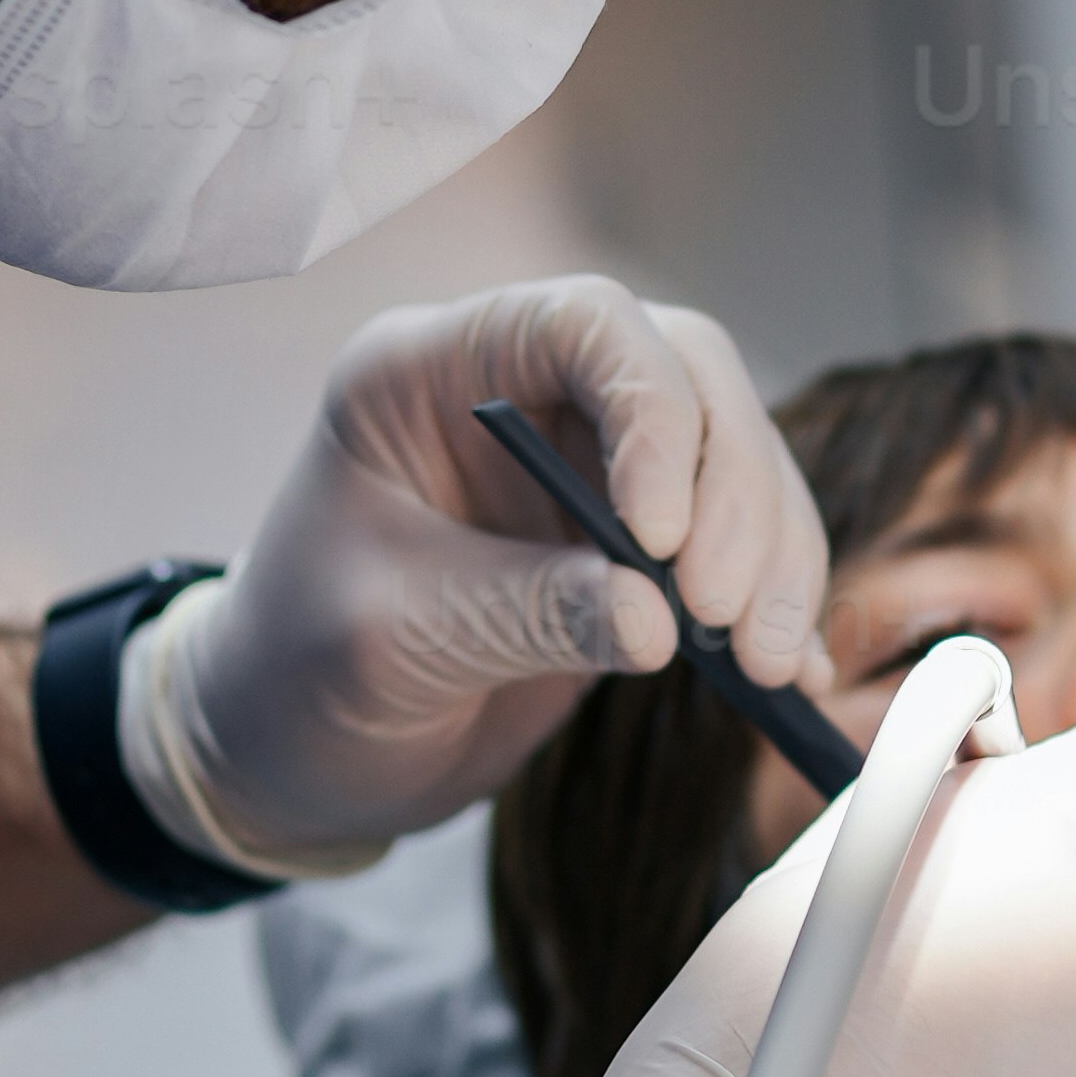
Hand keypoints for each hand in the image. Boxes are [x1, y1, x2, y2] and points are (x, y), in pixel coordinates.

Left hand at [134, 279, 831, 875]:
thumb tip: (656, 621)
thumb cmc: (299, 676)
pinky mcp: (632, 544)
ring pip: (734, 454)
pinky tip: (784, 669)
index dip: (649, 408)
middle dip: (731, 491)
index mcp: (428, 370)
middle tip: (722, 613)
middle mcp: (523, 393)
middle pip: (687, 377)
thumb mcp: (390, 642)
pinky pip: (739, 537)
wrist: (291, 753)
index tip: (656, 537)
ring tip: (766, 660)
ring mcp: (587, 463)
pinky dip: (775, 596)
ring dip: (772, 552)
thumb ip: (520, 614)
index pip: (581, 323)